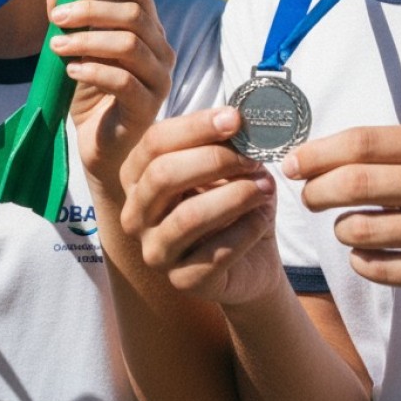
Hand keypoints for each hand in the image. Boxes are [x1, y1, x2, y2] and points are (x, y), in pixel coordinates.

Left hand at [50, 0, 174, 179]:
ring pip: (128, 45)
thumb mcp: (75, 51)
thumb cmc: (90, 93)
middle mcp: (161, 51)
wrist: (99, 145)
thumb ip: (68, 21)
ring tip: (56, 46)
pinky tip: (70, 71)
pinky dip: (93, 70)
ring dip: (86, 40)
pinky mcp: (147, 108)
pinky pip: (123, 80)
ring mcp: (158, 80)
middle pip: (133, 16)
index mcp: (147, 31)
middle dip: (91, 11)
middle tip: (58, 17)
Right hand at [120, 106, 282, 304]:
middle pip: (163, 175)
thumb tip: (235, 118)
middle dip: (214, 160)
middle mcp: (135, 213)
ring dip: (235, 196)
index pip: (155, 141)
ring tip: (265, 186)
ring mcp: (154, 250)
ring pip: (189, 216)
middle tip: (253, 156)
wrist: (251, 261)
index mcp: (136, 175)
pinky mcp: (181, 282)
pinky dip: (245, 231)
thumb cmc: (230, 203)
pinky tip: (262, 218)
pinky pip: (215, 253)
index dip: (195, 126)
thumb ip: (221, 143)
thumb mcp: (223, 166)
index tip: (235, 118)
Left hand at [286, 124, 400, 311]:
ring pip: (361, 229)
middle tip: (306, 197)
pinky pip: (379, 267)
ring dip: (340, 229)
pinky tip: (366, 253)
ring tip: (347, 226)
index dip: (316, 154)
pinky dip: (360, 260)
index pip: (361, 142)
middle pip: (355, 183)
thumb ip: (384, 151)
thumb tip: (309, 156)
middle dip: (316, 191)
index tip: (291, 164)